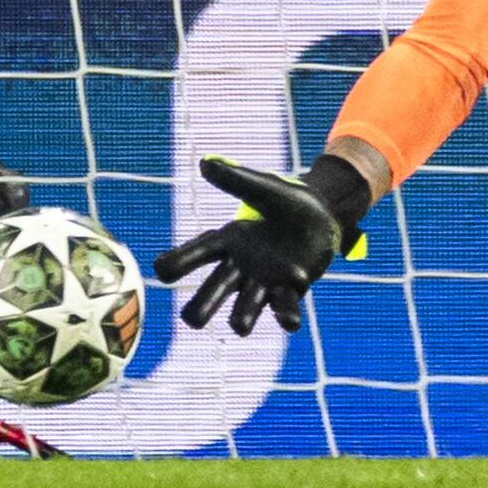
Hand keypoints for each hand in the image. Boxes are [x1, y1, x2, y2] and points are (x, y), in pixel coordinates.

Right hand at [153, 153, 371, 336]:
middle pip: (211, 292)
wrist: (325, 215)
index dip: (176, 263)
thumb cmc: (287, 202)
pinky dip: (286, 316)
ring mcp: (264, 281)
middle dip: (201, 307)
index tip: (162, 271)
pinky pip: (285, 308)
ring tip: (239, 325)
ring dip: (242, 317)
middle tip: (194, 320)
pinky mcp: (291, 288)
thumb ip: (237, 179)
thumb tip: (205, 161)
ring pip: (244, 308)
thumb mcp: (264, 187)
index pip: (194, 255)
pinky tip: (290, 323)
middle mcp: (240, 267)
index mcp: (228, 241)